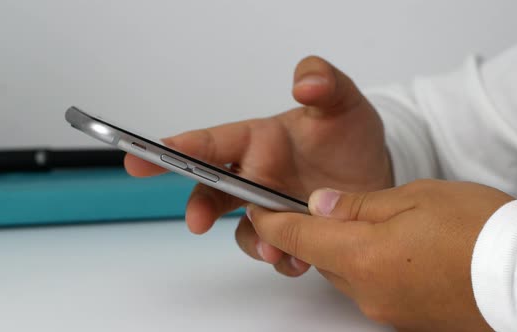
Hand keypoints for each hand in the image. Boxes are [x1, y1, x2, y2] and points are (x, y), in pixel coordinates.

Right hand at [125, 56, 392, 275]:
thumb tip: (304, 83)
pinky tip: (297, 260)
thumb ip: (323, 82)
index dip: (177, 148)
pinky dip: (282, 259)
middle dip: (198, 206)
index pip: (211, 142)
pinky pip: (274, 250)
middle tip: (195, 221)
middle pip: (213, 191)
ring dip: (252, 240)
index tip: (141, 157)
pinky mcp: (290, 233)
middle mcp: (256, 175)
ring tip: (272, 248)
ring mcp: (271, 207)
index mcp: (259, 140)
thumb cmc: (348, 133)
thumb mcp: (342, 101)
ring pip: (243, 228)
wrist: (375, 171)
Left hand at [246, 180, 513, 331]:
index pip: (295, 237)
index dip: (270, 221)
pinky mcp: (402, 317)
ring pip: (343, 272)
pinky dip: (368, 265)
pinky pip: (368, 287)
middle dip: (315, 232)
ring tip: (375, 222)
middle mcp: (365, 290)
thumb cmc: (478, 230)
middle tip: (327, 206)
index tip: (258, 209)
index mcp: (361, 254)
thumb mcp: (414, 196)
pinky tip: (395, 248)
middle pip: (319, 256)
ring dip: (345, 248)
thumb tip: (319, 204)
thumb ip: (357, 204)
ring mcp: (384, 308)